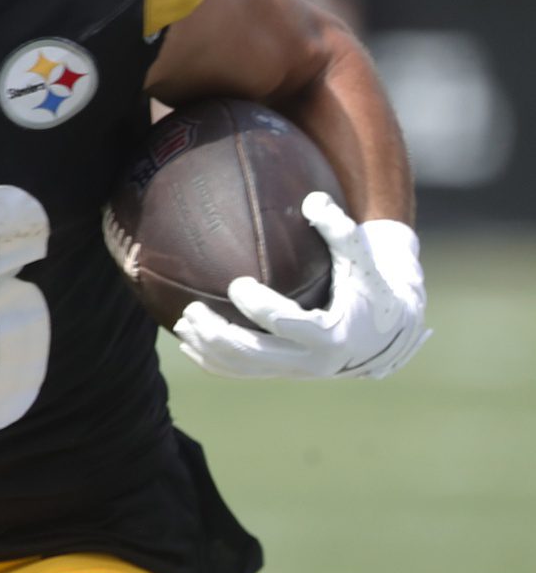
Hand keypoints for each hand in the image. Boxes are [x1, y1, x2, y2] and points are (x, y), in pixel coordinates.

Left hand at [172, 192, 429, 379]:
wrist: (389, 330)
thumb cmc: (372, 285)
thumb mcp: (363, 258)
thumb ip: (339, 229)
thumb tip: (312, 199)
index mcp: (332, 334)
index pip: (286, 323)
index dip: (258, 305)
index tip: (236, 282)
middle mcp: (312, 361)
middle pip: (253, 355)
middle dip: (218, 334)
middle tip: (192, 309)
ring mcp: (295, 371)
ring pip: (242, 368)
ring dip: (207, 348)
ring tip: (183, 322)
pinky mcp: (284, 373)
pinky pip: (241, 373)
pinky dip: (212, 361)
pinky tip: (189, 341)